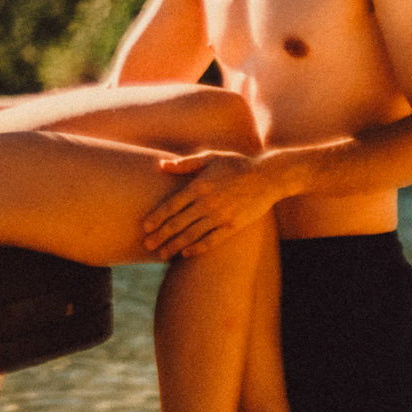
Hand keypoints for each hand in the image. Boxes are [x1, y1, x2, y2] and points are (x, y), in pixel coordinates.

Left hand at [141, 151, 281, 258]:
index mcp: (199, 186)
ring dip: (174, 245)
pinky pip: (210, 241)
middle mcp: (207, 203)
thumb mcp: (210, 158)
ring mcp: (220, 216)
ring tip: (161, 253)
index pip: (171, 205)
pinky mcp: (232, 226)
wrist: (266, 176)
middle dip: (160, 235)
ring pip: (191, 235)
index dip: (157, 217)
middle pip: (177, 223)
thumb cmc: (236, 164)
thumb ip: (185, 164)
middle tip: (146, 244)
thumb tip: (161, 165)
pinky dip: (196, 248)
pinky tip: (186, 254)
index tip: (145, 227)